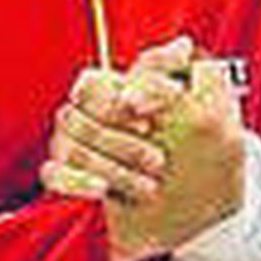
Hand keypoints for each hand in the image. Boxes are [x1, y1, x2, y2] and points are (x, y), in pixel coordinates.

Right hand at [42, 38, 245, 260]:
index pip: (94, 81)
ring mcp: (72, 147)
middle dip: (122, 140)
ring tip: (150, 186)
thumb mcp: (209, 119)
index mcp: (114, 94)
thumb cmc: (195, 160)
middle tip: (160, 162)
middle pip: (80, 115)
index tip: (150, 118)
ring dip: (112, 165)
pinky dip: (76, 182)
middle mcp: (87, 117)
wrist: (187, 216)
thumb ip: (197, 77)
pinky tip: (104, 193)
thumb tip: (183, 45)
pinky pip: (52, 174)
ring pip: (70, 145)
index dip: (117, 97)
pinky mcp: (65, 180)